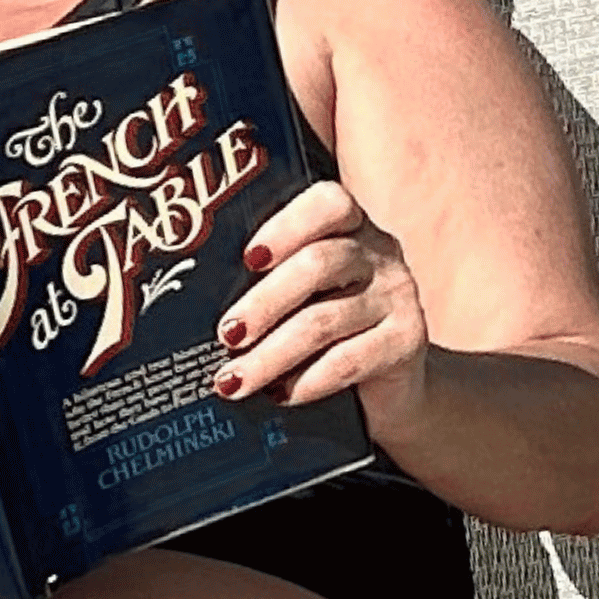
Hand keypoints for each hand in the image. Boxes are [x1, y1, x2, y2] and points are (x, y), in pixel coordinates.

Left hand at [211, 181, 429, 436]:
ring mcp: (397, 296)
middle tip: (226, 335)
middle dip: (263, 302)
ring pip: (324, 320)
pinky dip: (306, 381)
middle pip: (317, 264)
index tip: (247, 258)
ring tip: (234, 379)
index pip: (328, 203)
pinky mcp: (408, 343)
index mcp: (348, 226)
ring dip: (271, 355)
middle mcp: (378, 252)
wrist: (391, 387)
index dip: (286, 226)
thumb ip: (263, 282)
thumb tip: (190, 302)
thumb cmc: (324, 328)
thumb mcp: (300, 295)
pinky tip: (278, 395)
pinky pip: (349, 360)